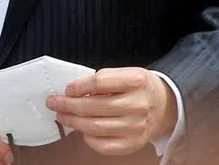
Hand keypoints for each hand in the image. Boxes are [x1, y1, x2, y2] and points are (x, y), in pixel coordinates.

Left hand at [46, 68, 176, 156]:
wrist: (164, 106)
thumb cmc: (140, 88)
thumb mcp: (127, 73)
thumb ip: (104, 80)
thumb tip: (74, 92)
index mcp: (136, 81)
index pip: (100, 82)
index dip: (79, 86)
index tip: (67, 89)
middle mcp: (138, 104)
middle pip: (93, 107)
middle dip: (68, 105)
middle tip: (54, 103)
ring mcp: (136, 127)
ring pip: (94, 127)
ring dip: (72, 121)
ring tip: (62, 115)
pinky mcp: (132, 144)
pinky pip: (102, 145)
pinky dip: (87, 138)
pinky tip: (83, 130)